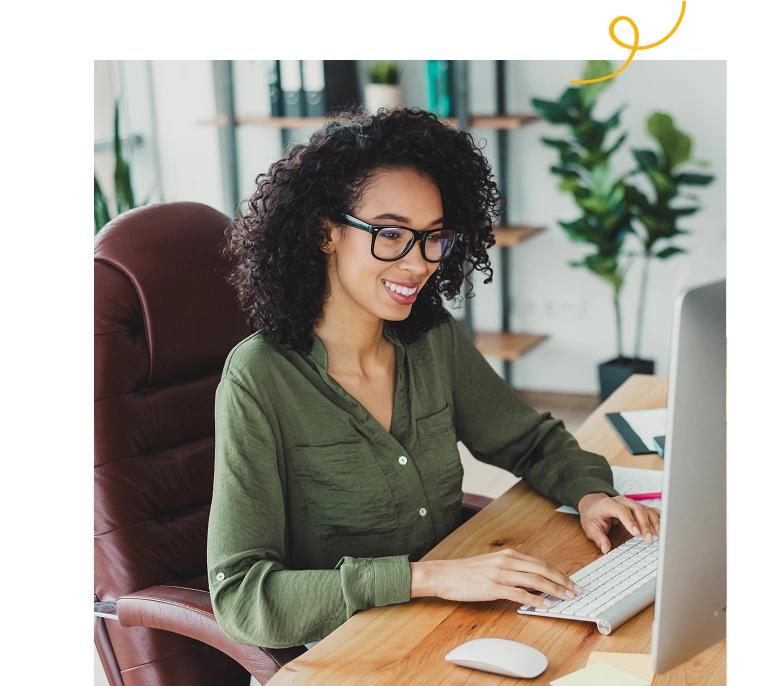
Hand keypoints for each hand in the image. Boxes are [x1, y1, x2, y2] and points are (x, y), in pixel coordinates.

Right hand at [410, 548, 582, 608]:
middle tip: (576, 590)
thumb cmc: (466, 572)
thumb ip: (511, 569)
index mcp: (508, 555)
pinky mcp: (493, 587)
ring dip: (554, 590)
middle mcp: (506, 561)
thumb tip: (532, 582)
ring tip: (566, 598)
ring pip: (535, 580)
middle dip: (562, 580)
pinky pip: (519, 594)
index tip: (570, 581)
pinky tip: (545, 605)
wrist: (444, 574)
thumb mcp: (491, 564)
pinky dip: (535, 600)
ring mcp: (500, 574)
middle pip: (542, 569)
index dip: (558, 572)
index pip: (540, 562)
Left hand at [577, 492, 660, 553]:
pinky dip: (658, 519)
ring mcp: (631, 503)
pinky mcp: (638, 507)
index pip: (622, 510)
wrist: (593, 505)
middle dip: (645, 525)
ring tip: (660, 536)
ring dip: (654, 523)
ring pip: (646, 509)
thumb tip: (606, 549)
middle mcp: (622, 501)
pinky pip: (651, 511)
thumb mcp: (590, 527)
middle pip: (637, 509)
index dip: (630, 521)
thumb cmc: (593, 515)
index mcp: (608, 504)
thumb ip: (599, 538)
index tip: (636, 533)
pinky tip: (663, 527)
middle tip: (649, 540)